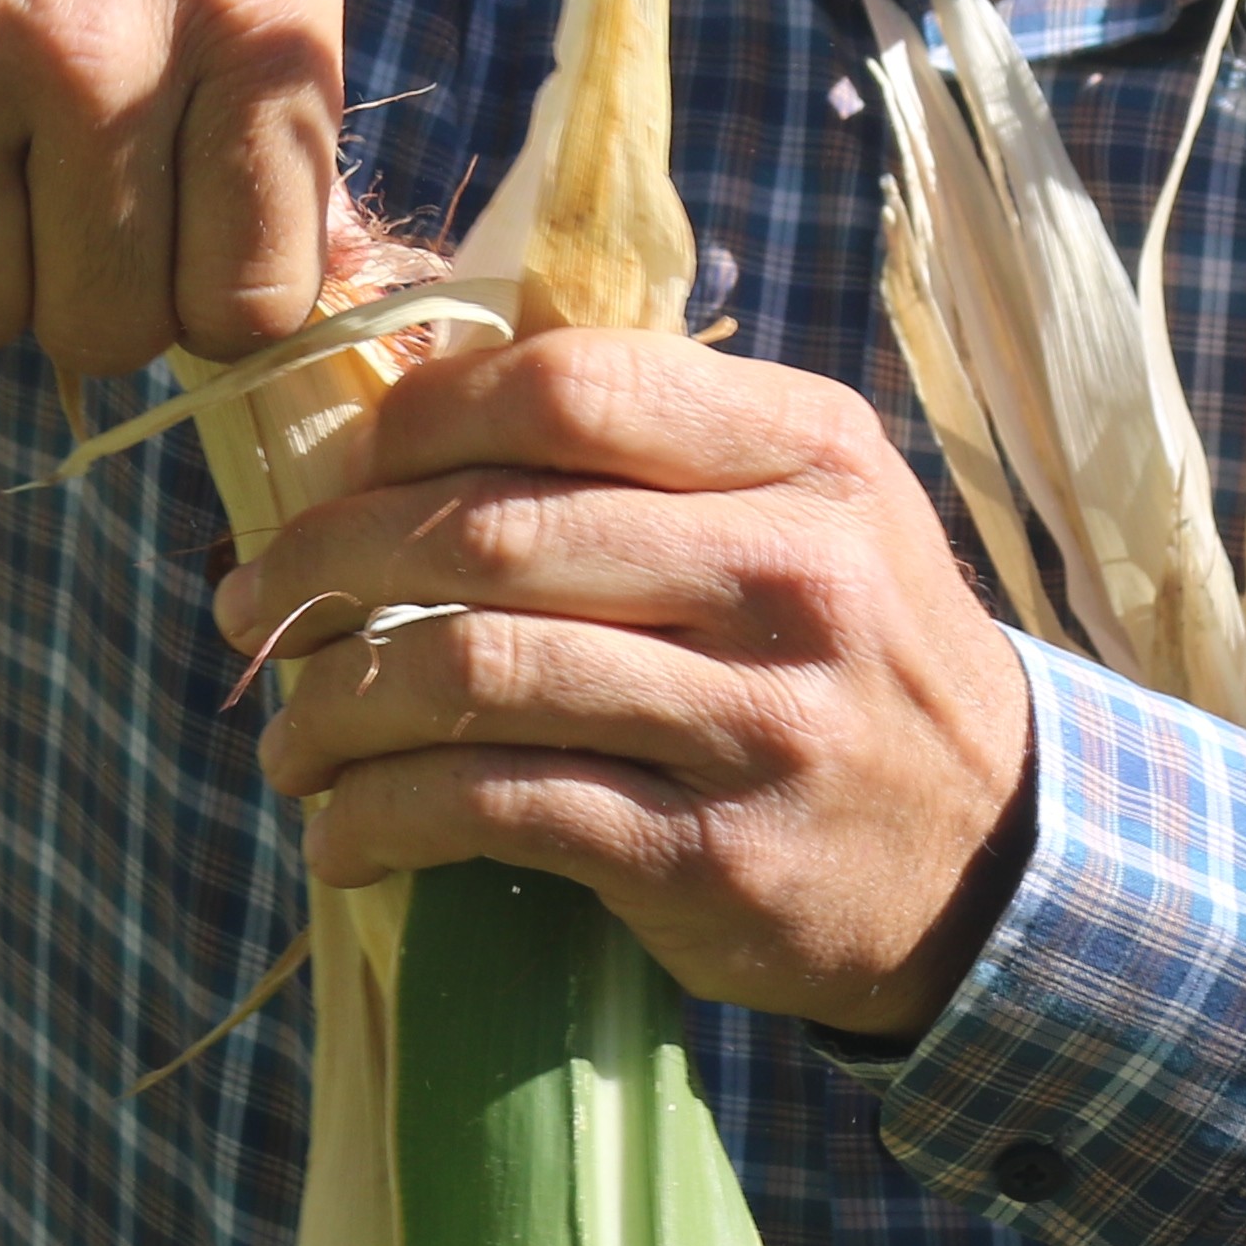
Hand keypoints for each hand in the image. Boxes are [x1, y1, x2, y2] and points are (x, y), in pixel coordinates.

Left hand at [221, 328, 1039, 1040]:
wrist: (993, 855)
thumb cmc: (852, 652)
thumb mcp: (810, 505)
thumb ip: (652, 443)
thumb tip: (413, 387)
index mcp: (808, 453)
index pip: (567, 385)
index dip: (416, 419)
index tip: (341, 472)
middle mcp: (793, 575)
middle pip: (491, 530)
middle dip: (326, 566)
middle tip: (252, 604)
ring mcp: (756, 723)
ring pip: (472, 673)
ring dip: (333, 707)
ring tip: (287, 735)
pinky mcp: (713, 859)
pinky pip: (497, 810)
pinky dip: (382, 821)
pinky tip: (343, 834)